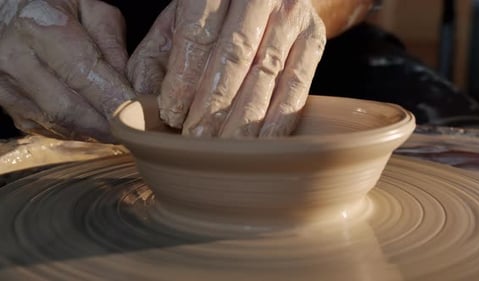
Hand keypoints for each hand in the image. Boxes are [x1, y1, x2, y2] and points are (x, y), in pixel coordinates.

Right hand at [0, 0, 134, 141]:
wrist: (4, 14)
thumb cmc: (53, 8)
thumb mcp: (88, 8)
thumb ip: (112, 42)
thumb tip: (129, 83)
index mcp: (39, 29)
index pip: (83, 73)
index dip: (115, 98)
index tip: (141, 114)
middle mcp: (16, 61)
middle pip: (70, 109)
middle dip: (108, 123)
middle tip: (138, 129)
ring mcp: (8, 89)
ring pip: (60, 125)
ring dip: (97, 132)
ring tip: (123, 128)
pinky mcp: (10, 108)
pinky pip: (50, 129)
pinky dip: (79, 132)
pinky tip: (98, 125)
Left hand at [128, 0, 325, 137]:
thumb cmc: (216, 14)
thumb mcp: (180, 22)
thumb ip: (158, 56)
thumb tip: (142, 99)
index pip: (198, 35)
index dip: (184, 79)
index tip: (170, 115)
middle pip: (234, 56)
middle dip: (212, 105)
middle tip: (194, 142)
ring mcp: (291, 17)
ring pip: (266, 75)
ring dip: (243, 120)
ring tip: (221, 151)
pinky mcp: (314, 40)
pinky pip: (296, 87)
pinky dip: (278, 121)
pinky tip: (260, 145)